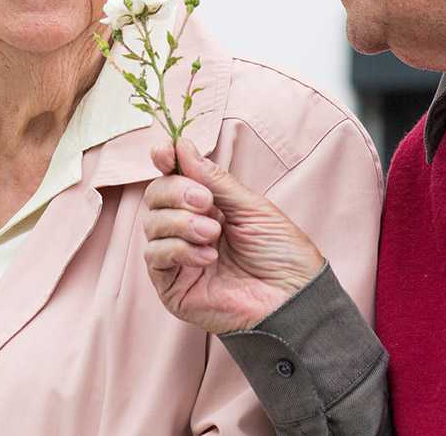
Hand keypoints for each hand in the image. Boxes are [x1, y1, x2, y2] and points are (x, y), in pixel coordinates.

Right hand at [142, 137, 325, 333]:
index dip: (164, 160)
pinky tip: (207, 256)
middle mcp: (186, 228)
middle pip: (155, 196)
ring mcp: (177, 257)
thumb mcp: (250, 206)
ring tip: (213, 233)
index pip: (171, 176)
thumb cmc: (281, 253)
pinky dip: (178, 249)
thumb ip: (214, 179)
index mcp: (206, 205)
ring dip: (180, 222)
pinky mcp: (172, 286)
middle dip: (176, 192)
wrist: (293, 298)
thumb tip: (182, 146)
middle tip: (205, 201)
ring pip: (151, 224)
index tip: (165, 152)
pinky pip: (155, 256)